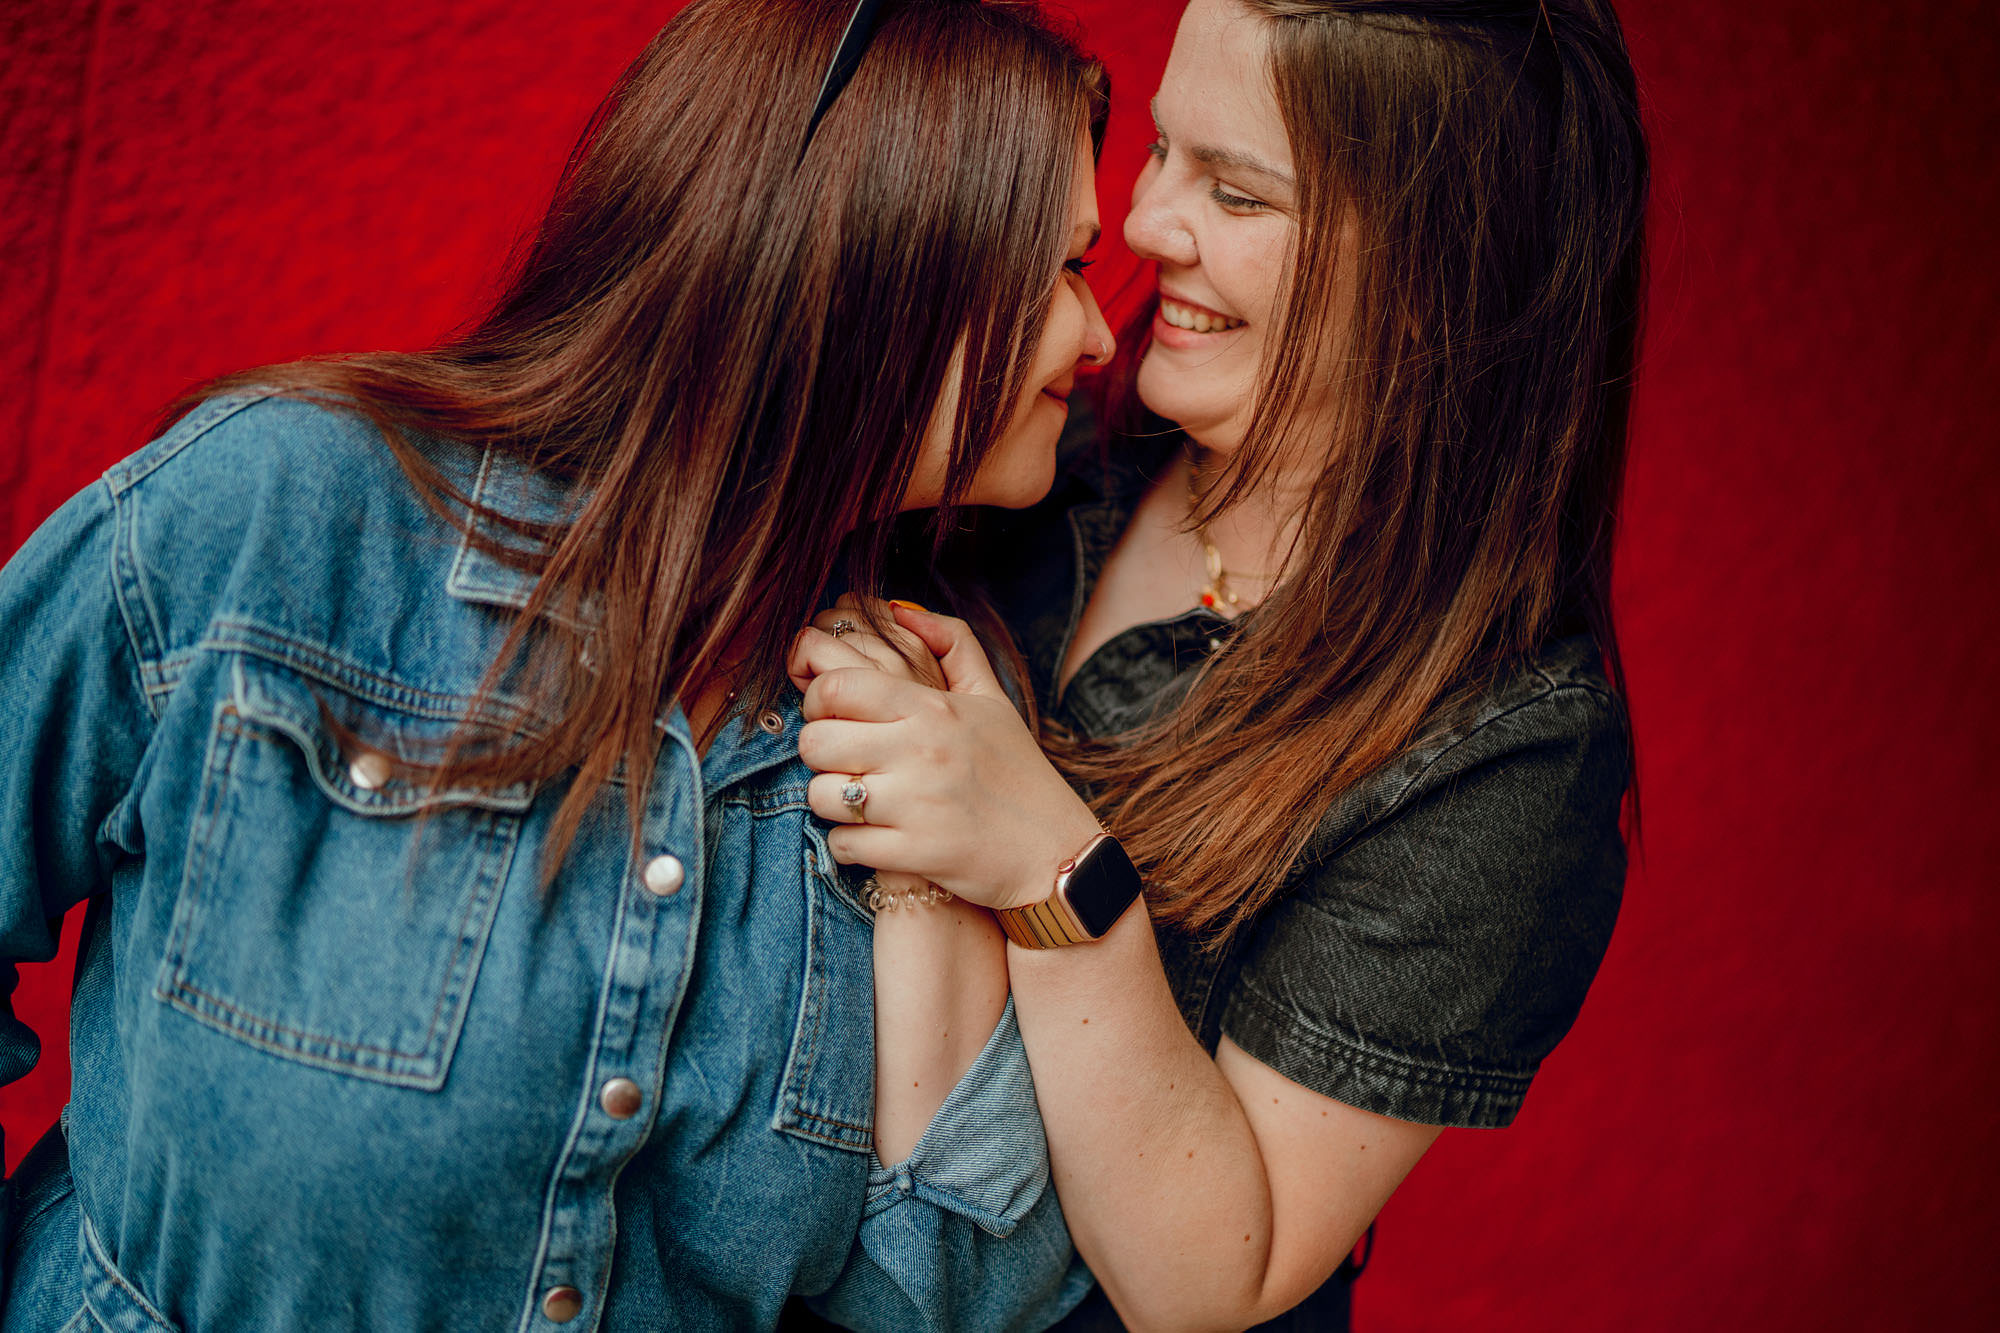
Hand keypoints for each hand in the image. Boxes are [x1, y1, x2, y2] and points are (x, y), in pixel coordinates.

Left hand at [794, 603, 1103, 911]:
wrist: (1054, 851)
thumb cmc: (1018, 771)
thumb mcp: (992, 699)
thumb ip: (952, 643)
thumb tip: (900, 609)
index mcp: (933, 710)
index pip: (837, 686)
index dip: (818, 699)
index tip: (832, 715)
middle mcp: (920, 752)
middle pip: (817, 740)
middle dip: (819, 751)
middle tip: (842, 760)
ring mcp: (915, 806)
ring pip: (822, 795)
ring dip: (830, 800)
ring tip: (855, 800)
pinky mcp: (913, 854)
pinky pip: (843, 845)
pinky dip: (848, 845)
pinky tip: (872, 837)